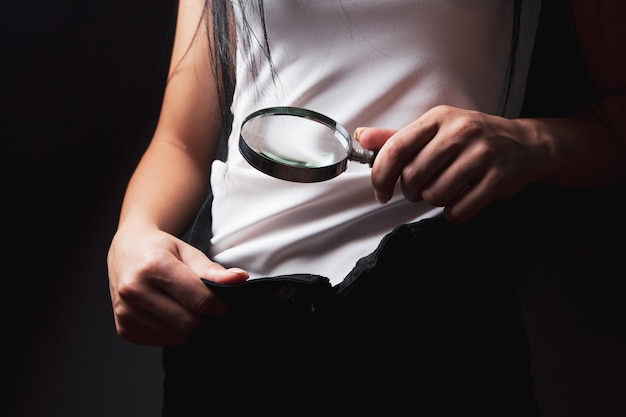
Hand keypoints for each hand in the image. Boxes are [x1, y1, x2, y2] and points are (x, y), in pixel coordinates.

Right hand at [107, 225, 248, 345]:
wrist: (126, 250)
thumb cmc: (160, 250)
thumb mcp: (188, 252)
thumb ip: (213, 270)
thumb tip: (241, 279)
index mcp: (154, 266)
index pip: (200, 300)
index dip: (219, 306)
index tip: (224, 303)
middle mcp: (134, 290)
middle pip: (189, 322)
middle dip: (205, 317)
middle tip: (204, 303)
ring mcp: (125, 311)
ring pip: (177, 335)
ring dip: (189, 326)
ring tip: (185, 306)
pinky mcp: (122, 327)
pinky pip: (161, 341)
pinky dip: (173, 332)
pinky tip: (169, 314)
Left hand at [356, 105, 544, 222]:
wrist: (525, 145)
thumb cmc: (472, 138)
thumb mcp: (436, 129)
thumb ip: (397, 136)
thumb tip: (362, 137)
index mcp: (439, 118)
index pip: (396, 148)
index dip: (381, 176)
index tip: (381, 191)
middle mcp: (460, 132)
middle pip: (413, 177)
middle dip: (411, 192)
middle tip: (421, 189)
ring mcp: (482, 155)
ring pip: (435, 195)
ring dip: (434, 201)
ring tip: (446, 190)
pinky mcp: (498, 179)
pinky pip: (460, 210)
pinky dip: (454, 213)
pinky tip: (462, 200)